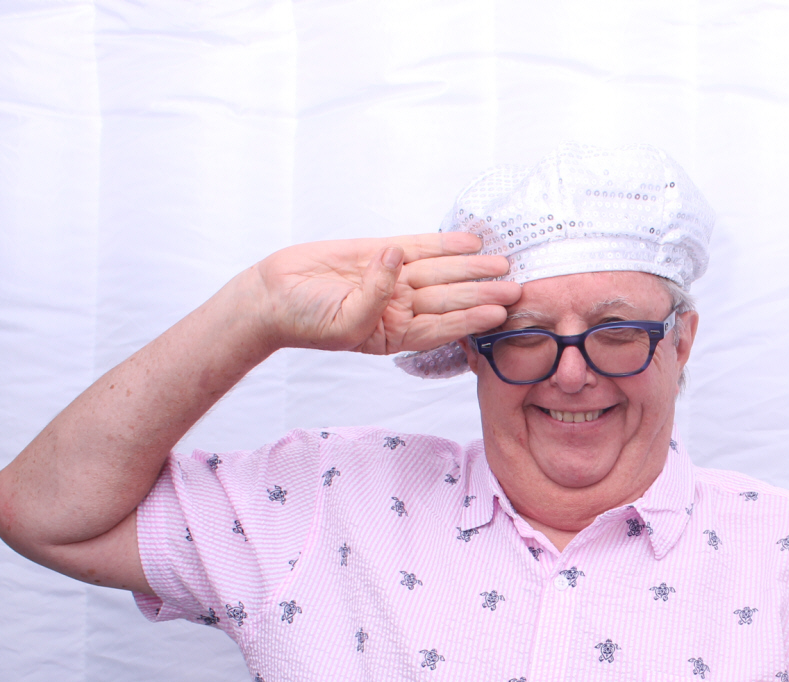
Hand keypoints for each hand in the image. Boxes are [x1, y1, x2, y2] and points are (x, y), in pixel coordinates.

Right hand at [250, 234, 520, 354]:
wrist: (273, 295)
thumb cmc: (304, 320)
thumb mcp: (344, 321)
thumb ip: (373, 296)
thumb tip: (396, 258)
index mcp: (396, 333)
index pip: (443, 327)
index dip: (471, 319)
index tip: (499, 313)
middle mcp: (400, 307)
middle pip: (449, 297)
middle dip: (483, 292)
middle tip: (516, 287)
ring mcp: (393, 278)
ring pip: (441, 272)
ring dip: (472, 268)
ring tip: (503, 263)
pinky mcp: (380, 253)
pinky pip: (419, 246)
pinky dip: (444, 243)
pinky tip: (471, 241)